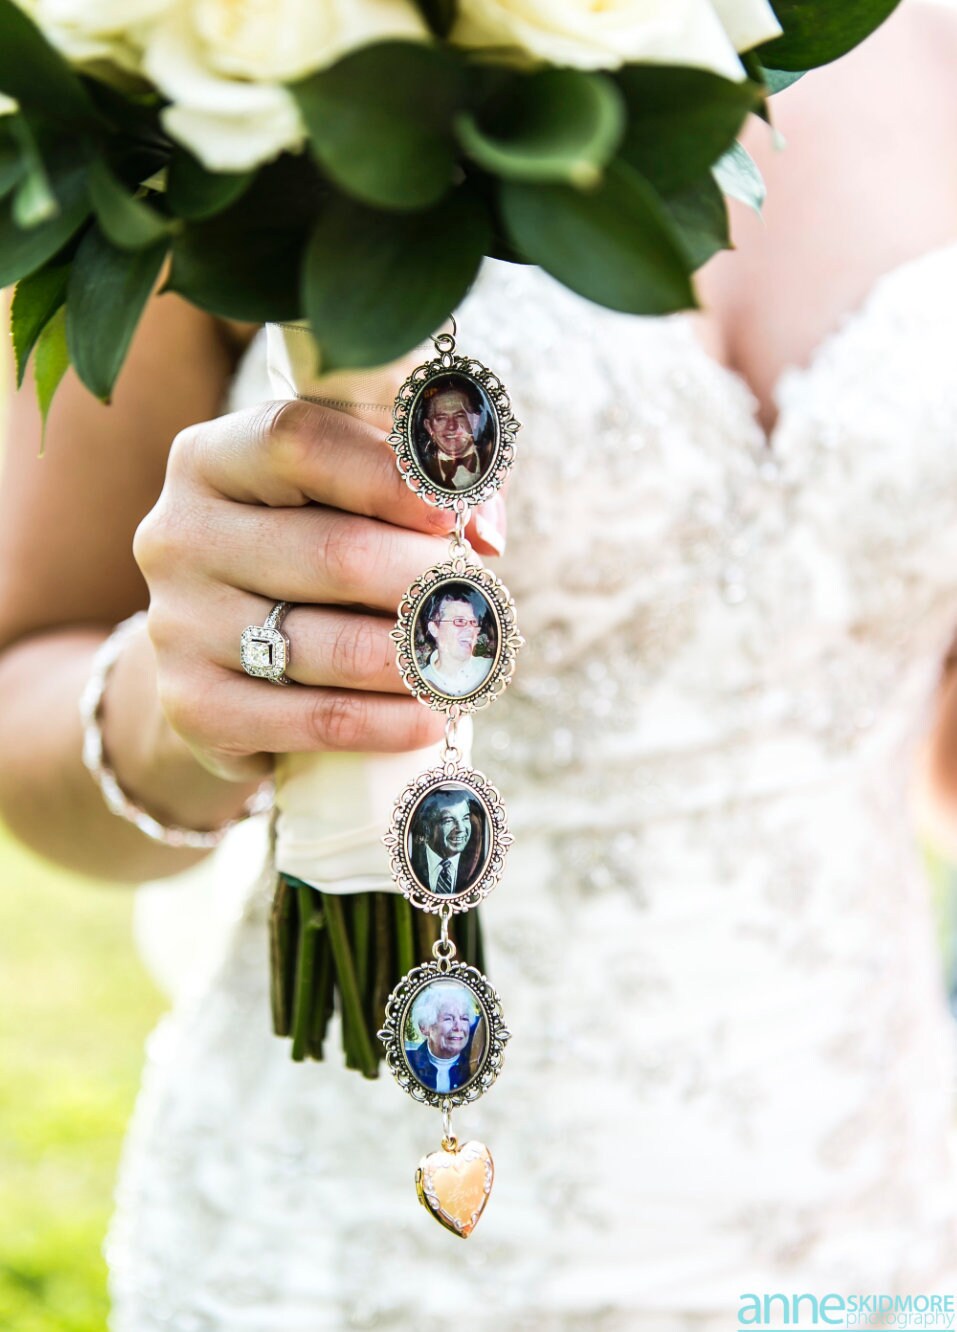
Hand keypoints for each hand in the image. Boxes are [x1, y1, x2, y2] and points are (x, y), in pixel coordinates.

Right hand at [133, 398, 505, 784]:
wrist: (225, 662)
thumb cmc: (309, 554)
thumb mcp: (349, 496)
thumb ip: (419, 485)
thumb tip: (482, 530)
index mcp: (213, 458)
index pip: (296, 441)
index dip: (387, 473)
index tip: (452, 510)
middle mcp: (178, 535)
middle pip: (335, 551)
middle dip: (428, 581)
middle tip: (480, 602)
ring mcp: (177, 625)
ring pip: (337, 646)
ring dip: (422, 660)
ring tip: (469, 662)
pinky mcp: (194, 707)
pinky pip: (316, 719)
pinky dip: (389, 722)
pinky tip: (432, 717)